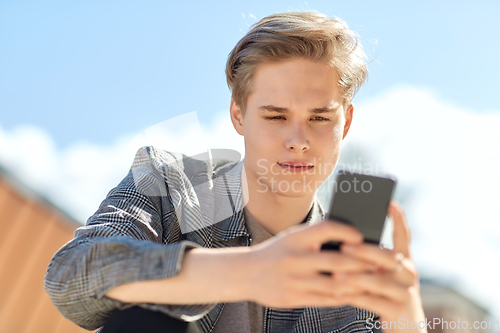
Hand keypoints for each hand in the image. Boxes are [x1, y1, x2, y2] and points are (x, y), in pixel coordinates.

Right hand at [242, 220, 375, 307]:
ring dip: (356, 283)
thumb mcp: (291, 237)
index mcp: (295, 238)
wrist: (245, 273)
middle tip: (376, 263)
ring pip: (335, 284)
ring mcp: (293, 280)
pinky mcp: (292, 298)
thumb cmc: (276, 252)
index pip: (327, 228)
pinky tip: (352, 293)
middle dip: (360, 263)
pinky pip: (325, 300)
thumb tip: (349, 237)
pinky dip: (342, 297)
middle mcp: (294, 258)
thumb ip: (315, 236)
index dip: (347, 231)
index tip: (361, 236)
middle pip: (337, 260)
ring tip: (369, 280)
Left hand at [334, 201, 425, 331]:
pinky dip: (355, 298)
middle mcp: (409, 274)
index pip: (404, 236)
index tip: (390, 202)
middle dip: (365, 251)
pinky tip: (339, 295)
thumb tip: (343, 242)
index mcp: (405, 261)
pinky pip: (374, 302)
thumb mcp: (383, 276)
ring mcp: (406, 293)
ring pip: (379, 281)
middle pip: (388, 258)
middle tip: (344, 246)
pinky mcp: (398, 311)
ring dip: (356, 276)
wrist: (406, 329)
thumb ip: (371, 261)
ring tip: (336, 275)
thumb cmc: (385, 295)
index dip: (398, 219)